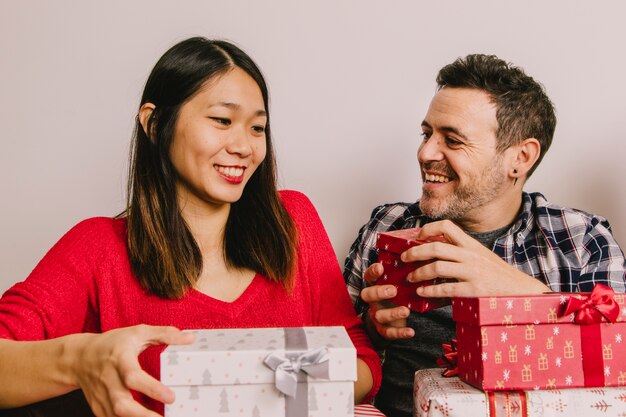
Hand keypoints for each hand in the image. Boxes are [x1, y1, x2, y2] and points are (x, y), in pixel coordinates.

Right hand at [69, 325, 194, 416]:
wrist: (79, 357)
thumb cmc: (113, 343)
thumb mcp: (138, 333)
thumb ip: (164, 334)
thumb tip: (190, 338)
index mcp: (119, 360)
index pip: (133, 377)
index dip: (151, 388)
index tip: (171, 397)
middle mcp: (109, 380)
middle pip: (121, 404)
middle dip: (142, 415)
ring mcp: (102, 397)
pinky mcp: (99, 408)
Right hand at [360, 263, 414, 340]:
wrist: (389, 319)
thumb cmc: (396, 295)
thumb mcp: (396, 283)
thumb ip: (401, 272)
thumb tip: (417, 255)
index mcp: (375, 285)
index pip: (369, 276)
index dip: (373, 272)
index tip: (381, 268)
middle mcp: (373, 300)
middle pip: (368, 295)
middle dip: (379, 292)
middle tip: (393, 290)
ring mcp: (377, 314)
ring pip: (379, 315)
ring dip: (392, 313)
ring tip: (406, 310)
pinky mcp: (384, 329)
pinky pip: (389, 332)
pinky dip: (399, 333)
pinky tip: (411, 331)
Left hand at [404, 220, 550, 297]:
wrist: (522, 291)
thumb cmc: (498, 275)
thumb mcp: (482, 256)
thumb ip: (462, 251)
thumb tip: (436, 250)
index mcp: (471, 244)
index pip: (447, 226)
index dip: (428, 228)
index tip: (416, 237)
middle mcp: (471, 255)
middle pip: (435, 247)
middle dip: (414, 252)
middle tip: (403, 258)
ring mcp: (473, 272)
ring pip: (437, 267)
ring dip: (418, 272)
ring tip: (410, 278)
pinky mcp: (474, 290)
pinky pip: (446, 288)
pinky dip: (430, 290)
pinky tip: (422, 292)